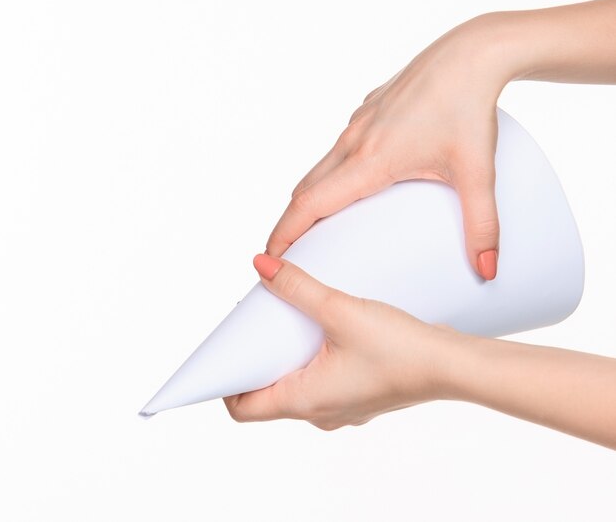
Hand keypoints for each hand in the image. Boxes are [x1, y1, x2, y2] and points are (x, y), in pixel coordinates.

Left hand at [224, 254, 615, 447]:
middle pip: (266, 395)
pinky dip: (309, 358)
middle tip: (256, 323)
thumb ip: (297, 286)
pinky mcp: (358, 394)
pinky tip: (320, 328)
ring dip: (284, 356)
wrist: (452, 365)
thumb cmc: (399, 347)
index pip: (242, 408)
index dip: (226, 382)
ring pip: (294, 386)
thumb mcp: (339, 310)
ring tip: (286, 319)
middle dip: (255, 361)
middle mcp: (319, 411)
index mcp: (304, 401)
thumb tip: (260, 266)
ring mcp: (340, 406)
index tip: (226, 351)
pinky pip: (320, 381)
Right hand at [266, 14, 515, 279]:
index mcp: (371, 158)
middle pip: (305, 188)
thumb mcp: (477, 172)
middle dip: (291, 222)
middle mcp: (355, 139)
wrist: (474, 51)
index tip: (273, 256)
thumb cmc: (472, 106)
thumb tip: (487, 270)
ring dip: (308, 197)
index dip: (286, 233)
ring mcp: (359, 122)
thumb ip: (483, 225)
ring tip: (315, 225)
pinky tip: (350, 183)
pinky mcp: (368, 110)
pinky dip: (330, 173)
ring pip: (320, 167)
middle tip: (290, 251)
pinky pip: (338, 149)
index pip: (311, 204)